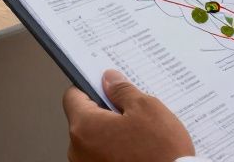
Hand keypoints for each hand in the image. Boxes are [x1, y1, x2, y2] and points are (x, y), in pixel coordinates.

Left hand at [63, 69, 195, 161]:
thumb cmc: (160, 153)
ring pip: (95, 138)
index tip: (106, 87)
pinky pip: (102, 155)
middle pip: (85, 119)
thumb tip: (110, 80)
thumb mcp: (146, 108)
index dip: (91, 87)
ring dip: (112, 133)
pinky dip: (116, 150)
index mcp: (85, 127)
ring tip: (139, 135)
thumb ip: (122, 90)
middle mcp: (78, 150)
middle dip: (106, 112)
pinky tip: (138, 150)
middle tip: (131, 111)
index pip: (73, 96)